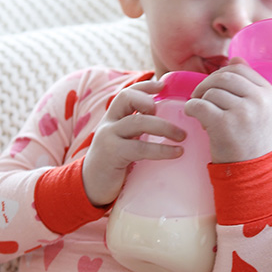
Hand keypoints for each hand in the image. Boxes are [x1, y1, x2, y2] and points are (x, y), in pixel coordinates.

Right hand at [82, 80, 186, 206]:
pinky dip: (161, 149)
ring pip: (137, 121)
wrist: (90, 187)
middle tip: (175, 115)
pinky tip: (176, 153)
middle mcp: (108, 123)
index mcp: (112, 118)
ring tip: (182, 136)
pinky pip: (140, 147)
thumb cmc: (112, 165)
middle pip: (127, 98)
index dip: (144, 86)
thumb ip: (137, 133)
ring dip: (164, 127)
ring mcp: (108, 137)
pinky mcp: (112, 154)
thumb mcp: (123, 143)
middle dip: (151, 102)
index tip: (163, 85)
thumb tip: (169, 127)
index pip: (126, 93)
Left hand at [185, 58, 271, 162]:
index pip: (240, 68)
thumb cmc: (249, 139)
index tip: (215, 88)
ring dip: (201, 100)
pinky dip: (191, 108)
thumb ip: (248, 85)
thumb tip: (234, 58)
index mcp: (269, 93)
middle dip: (207, 84)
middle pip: (223, 76)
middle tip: (200, 97)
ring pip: (211, 91)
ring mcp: (244, 111)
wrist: (249, 171)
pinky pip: (199, 105)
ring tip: (205, 116)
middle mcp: (259, 99)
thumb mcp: (259, 110)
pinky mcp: (225, 123)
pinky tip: (195, 117)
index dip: (221, 74)